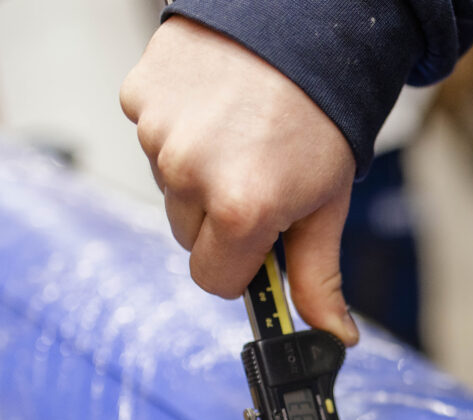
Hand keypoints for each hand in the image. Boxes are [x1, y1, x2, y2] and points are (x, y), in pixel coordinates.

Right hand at [119, 17, 358, 344]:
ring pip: (170, 188)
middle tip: (260, 177)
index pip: (214, 281)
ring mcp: (157, 134)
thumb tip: (334, 335)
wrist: (302, 25)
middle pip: (189, 237)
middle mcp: (190, 174)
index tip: (260, 240)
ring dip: (199, 173)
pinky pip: (151, 137)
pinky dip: (178, 130)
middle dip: (221, 220)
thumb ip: (319, 275)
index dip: (241, 266)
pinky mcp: (138, 96)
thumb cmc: (321, 116)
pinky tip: (216, 108)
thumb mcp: (328, 203)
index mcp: (239, 210)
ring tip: (242, 136)